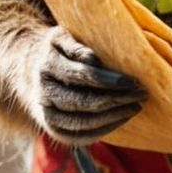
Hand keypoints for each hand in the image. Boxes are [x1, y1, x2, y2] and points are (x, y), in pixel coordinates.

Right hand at [34, 28, 144, 144]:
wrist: (29, 68)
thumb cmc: (58, 49)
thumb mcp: (63, 37)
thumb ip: (78, 46)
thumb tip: (96, 59)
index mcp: (47, 65)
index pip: (81, 76)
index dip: (108, 80)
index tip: (132, 80)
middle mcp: (44, 92)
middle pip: (83, 101)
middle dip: (116, 99)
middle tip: (141, 94)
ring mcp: (47, 114)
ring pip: (82, 121)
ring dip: (113, 116)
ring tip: (136, 107)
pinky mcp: (53, 129)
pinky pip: (80, 135)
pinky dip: (104, 129)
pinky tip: (122, 118)